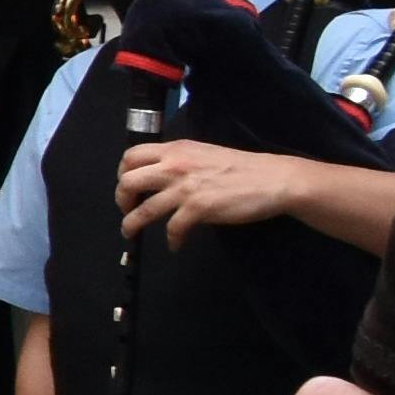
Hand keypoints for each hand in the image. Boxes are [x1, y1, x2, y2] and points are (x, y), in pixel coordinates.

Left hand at [115, 139, 316, 242]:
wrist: (272, 179)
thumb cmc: (241, 167)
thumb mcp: (203, 153)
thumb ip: (179, 160)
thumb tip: (160, 175)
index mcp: (176, 150)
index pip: (131, 155)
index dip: (122, 173)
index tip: (127, 186)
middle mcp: (175, 166)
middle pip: (128, 182)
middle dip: (121, 199)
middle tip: (127, 209)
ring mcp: (185, 188)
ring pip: (143, 209)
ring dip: (132, 224)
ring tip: (131, 232)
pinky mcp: (199, 208)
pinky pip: (172, 228)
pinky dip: (171, 239)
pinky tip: (175, 244)